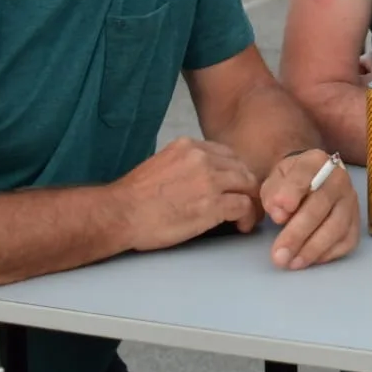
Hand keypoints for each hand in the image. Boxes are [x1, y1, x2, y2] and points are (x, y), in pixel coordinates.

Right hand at [113, 137, 261, 251]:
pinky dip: (248, 217)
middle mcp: (202, 158)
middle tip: (247, 203)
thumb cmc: (134, 197)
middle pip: (242, 168)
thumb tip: (201, 177)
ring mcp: (210, 180)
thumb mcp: (161, 163)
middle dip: (247, 186)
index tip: (235, 186)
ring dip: (251, 202)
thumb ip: (185, 164)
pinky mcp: (213, 205)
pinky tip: (242, 225)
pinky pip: (244, 206)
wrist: (119, 213)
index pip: (227, 155)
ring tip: (247, 216)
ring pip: (248, 185)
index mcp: (188, 146)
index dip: (235, 173)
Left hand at [261, 149, 360, 269]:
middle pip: (321, 205)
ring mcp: (351, 200)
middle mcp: (339, 178)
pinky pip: (347, 241)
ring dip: (313, 249)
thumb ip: (273, 193)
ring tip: (292, 263)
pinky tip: (309, 260)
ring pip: (337, 227)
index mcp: (315, 161)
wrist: (312, 181)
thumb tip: (281, 213)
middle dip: (298, 234)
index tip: (277, 216)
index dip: (291, 194)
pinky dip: (329, 254)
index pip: (304, 175)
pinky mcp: (356, 220)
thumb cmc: (290, 183)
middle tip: (279, 256)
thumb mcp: (274, 181)